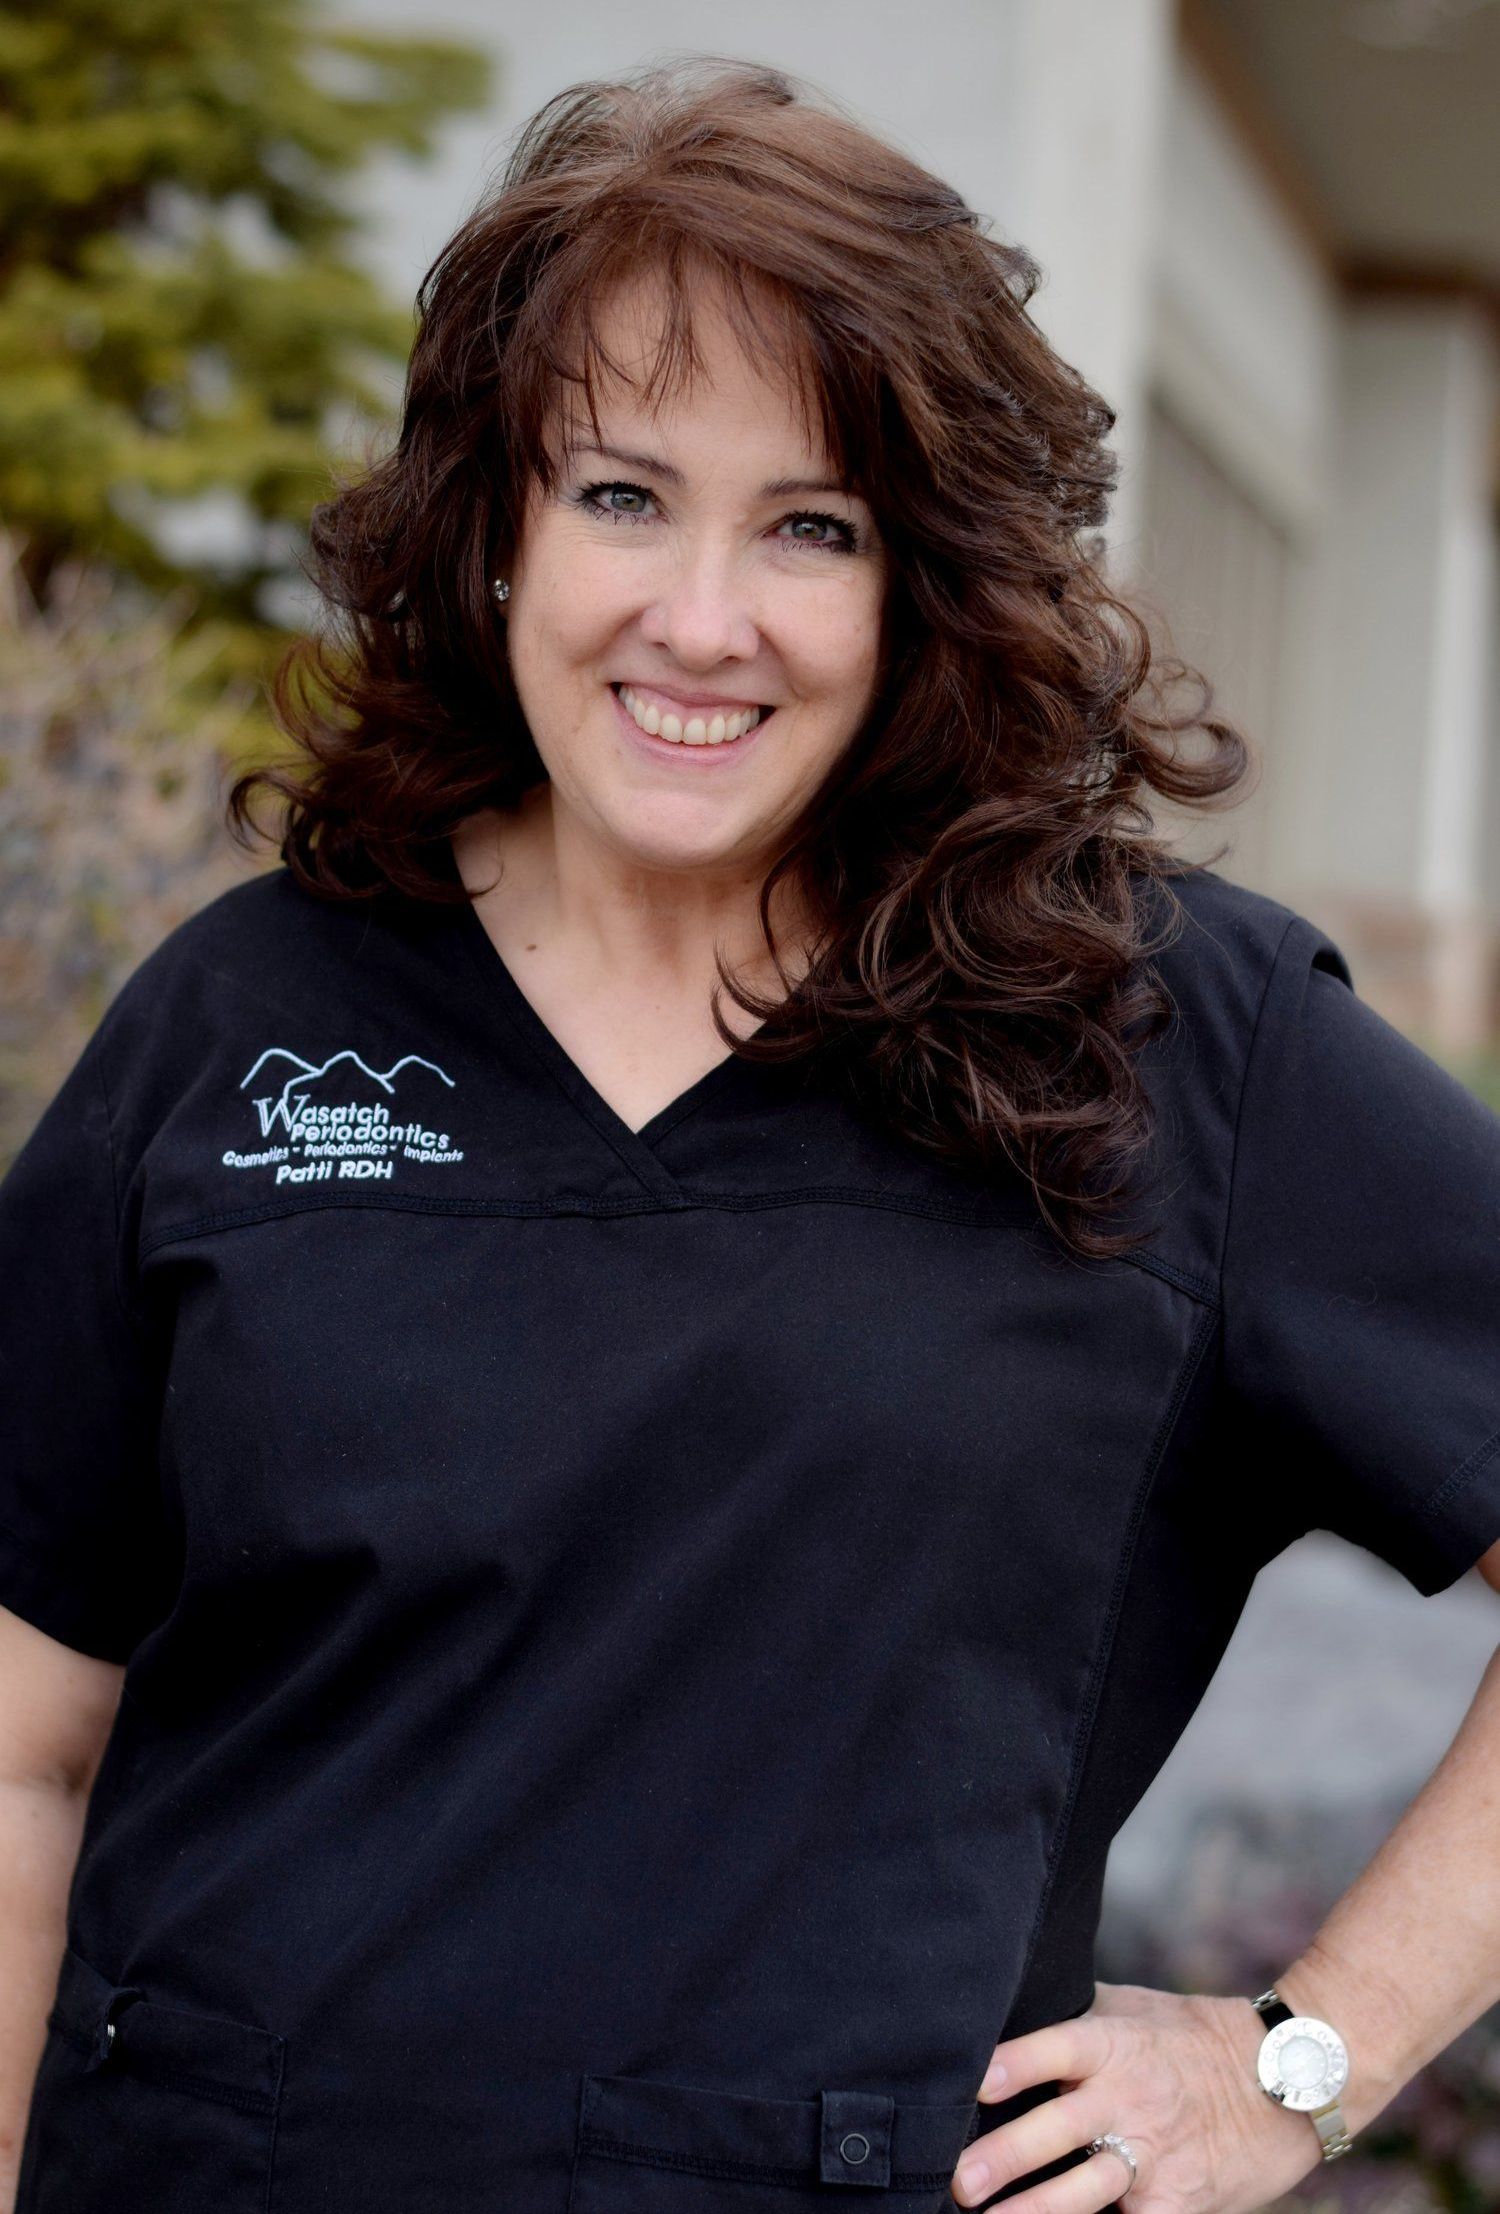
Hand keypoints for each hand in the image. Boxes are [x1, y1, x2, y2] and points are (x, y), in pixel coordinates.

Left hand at [949, 1980, 1328, 2212]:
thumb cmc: (1192, 2036)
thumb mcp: (1133, 2008)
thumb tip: (1006, 2010)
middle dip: (1007, 2156)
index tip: (974, 2082)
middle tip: (961, 2180)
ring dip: (1038, 2210)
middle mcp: (1130, 2097)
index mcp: (1114, 2043)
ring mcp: (1156, 2154)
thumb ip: (1075, 2015)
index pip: (1056, 2048)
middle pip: (1060, 2128)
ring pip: (1088, 2189)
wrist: (1285, 2078)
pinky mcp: (1181, 2201)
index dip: (1015, 2064)